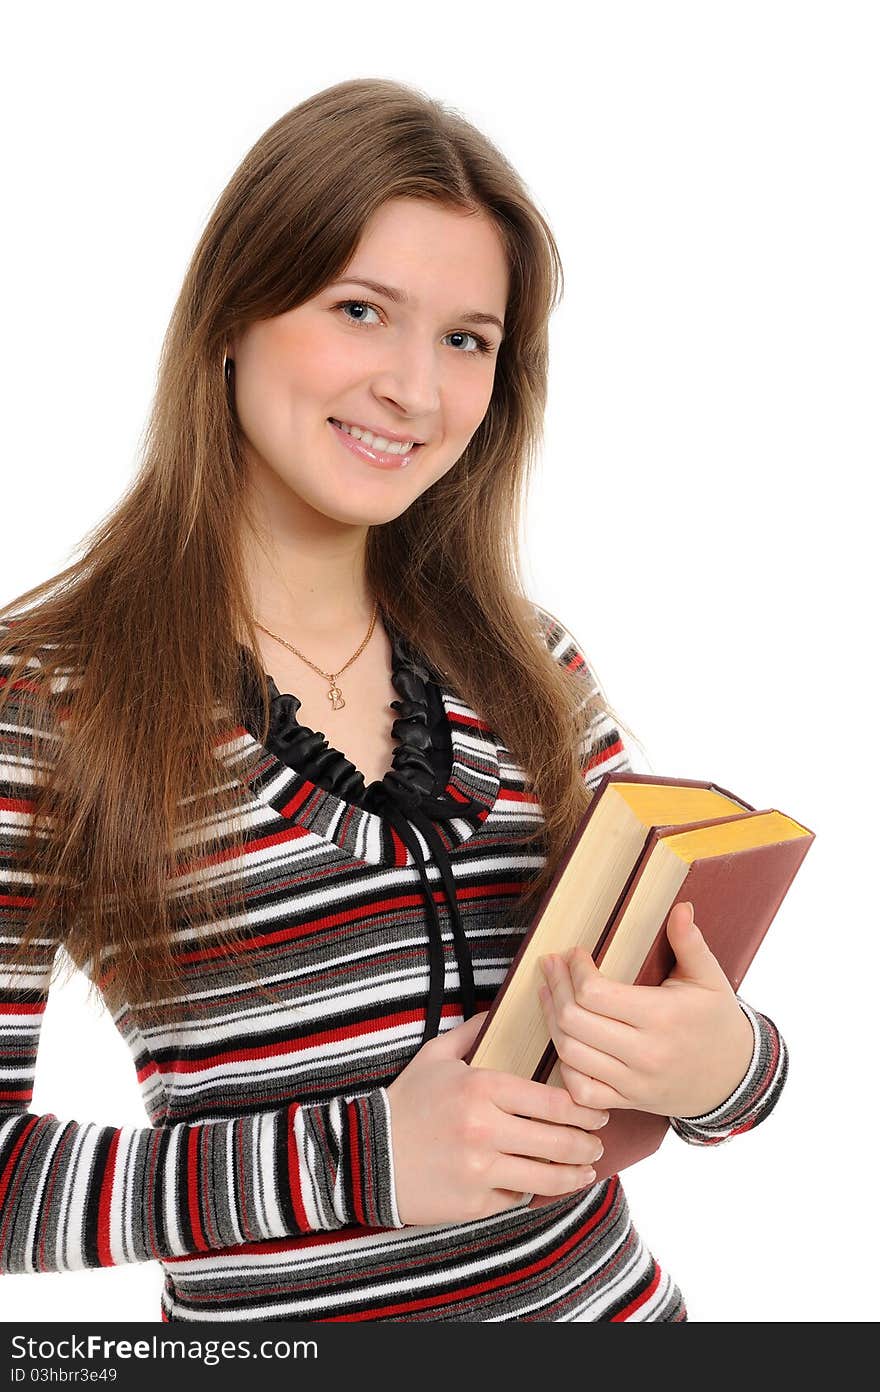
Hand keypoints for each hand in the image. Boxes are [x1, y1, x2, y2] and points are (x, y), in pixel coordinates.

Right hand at [385, 1011, 609, 1224]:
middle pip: (558, 1141)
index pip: (552, 1101)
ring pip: (546, 1177)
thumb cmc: (406, 1102)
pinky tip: (541, 1184)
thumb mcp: (434, 1057)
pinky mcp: (473, 1203)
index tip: (597, 1110)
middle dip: (587, 1143)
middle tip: (597, 1141)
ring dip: (574, 1175)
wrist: (367, 1155)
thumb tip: (498, 1009)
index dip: (583, 1109)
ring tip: (586, 1171)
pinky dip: (530, 1191)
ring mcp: (480, 1170)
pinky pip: (517, 1197)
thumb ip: (471, 1032)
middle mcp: (484, 1129)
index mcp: (481, 1088)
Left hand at [538, 902, 754, 1119]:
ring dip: (552, 1020)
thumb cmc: (718, 1021)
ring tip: (549, 993)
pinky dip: (565, 1067)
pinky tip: (565, 1041)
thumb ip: (690, 942)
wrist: (736, 1078)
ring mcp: (634, 1082)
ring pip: (570, 1053)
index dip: (575, 969)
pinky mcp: (628, 1101)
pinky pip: (581, 1090)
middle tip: (551, 966)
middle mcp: (644, 1053)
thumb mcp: (710, 978)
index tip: (575, 954)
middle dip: (555, 987)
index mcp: (661, 1017)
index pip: (595, 993)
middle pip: (574, 1021)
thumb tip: (682, 907)